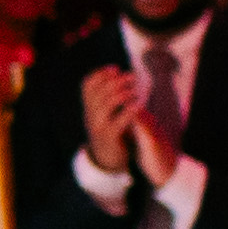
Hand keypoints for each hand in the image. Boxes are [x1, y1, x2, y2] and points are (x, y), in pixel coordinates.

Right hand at [78, 63, 142, 179]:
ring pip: (108, 103)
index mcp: (88, 108)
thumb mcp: (104, 114)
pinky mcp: (110, 136)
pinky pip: (119, 119)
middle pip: (100, 91)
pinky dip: (130, 109)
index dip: (101, 74)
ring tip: (136, 89)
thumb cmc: (110, 132)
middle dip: (117, 81)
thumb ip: (107, 98)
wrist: (106, 159)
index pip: (87, 85)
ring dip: (124, 92)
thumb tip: (117, 74)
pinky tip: (139, 104)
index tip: (116, 68)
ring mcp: (98, 126)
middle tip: (132, 76)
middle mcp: (89, 115)